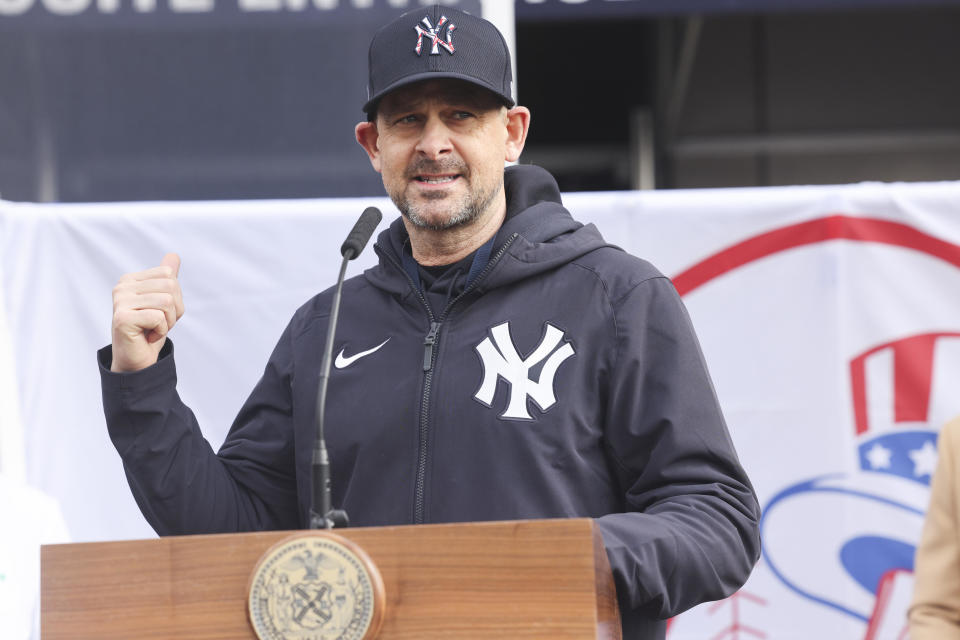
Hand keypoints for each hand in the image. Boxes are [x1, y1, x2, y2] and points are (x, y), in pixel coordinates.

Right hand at [110, 253, 184, 371]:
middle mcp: (122, 286)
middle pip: (170, 286)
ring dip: (168, 322)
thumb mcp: (162, 302)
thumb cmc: (149, 330)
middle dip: (174, 310)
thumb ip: (166, 279)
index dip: (175, 297)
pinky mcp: (123, 317)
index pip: (169, 275)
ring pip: (166, 302)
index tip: (161, 312)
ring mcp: (120, 301)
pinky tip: (148, 336)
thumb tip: (174, 255)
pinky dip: (161, 330)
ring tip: (153, 329)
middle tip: (159, 323)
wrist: (137, 360)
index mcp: (131, 279)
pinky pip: (159, 317)